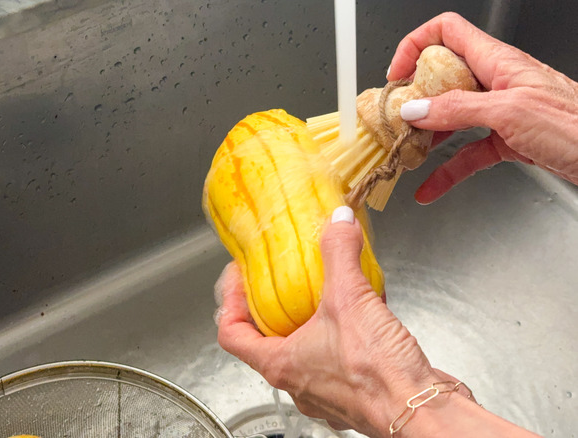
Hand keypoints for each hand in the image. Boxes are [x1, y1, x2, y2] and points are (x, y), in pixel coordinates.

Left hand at [215, 207, 445, 436]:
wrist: (423, 412)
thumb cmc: (379, 377)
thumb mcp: (350, 299)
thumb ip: (339, 253)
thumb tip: (337, 224)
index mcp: (280, 364)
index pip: (231, 334)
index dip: (230, 302)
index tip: (239, 279)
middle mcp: (298, 383)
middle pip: (266, 342)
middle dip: (272, 309)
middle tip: (279, 281)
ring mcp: (325, 392)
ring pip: (305, 352)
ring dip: (310, 322)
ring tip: (324, 293)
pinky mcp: (355, 393)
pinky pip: (338, 359)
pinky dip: (344, 335)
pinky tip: (363, 314)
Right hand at [387, 12, 577, 203]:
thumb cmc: (576, 127)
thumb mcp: (510, 112)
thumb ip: (458, 108)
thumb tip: (415, 109)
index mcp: (499, 61)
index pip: (447, 32)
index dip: (416, 45)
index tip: (397, 74)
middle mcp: (498, 82)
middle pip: (443, 78)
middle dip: (415, 97)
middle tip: (396, 119)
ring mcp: (502, 111)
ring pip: (452, 117)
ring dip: (427, 135)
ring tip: (408, 151)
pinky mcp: (509, 140)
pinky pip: (468, 152)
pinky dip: (448, 170)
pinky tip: (431, 187)